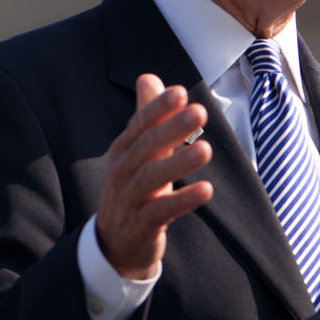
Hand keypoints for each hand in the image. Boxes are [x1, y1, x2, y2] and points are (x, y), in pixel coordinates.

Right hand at [95, 74, 213, 279]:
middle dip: (172, 128)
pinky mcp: (141, 224)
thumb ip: (145, 115)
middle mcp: (123, 171)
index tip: (180, 92)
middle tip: (199, 112)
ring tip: (205, 150)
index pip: (140, 124)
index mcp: (123, 150)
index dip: (158, 108)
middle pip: (146, 146)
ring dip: (178, 163)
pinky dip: (182, 200)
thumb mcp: (135, 151)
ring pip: (152, 177)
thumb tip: (149, 77)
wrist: (115, 243)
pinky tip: (205, 189)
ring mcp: (130, 198)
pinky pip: (162, 211)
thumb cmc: (132, 189)